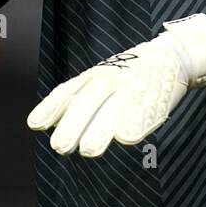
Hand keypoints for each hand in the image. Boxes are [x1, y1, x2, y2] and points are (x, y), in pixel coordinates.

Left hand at [27, 14, 205, 157]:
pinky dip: (136, 124)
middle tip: (60, 147)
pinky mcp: (154, 98)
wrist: (170, 56)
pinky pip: (144, 112)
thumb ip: (76, 99)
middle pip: (88, 101)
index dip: (51, 108)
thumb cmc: (127, 74)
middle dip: (74, 124)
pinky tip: (126, 139)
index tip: (35, 125)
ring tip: (89, 150)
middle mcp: (110, 79)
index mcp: (93, 76)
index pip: (67, 92)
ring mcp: (132, 88)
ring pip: (114, 108)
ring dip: (101, 129)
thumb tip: (47, 123)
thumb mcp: (98, 79)